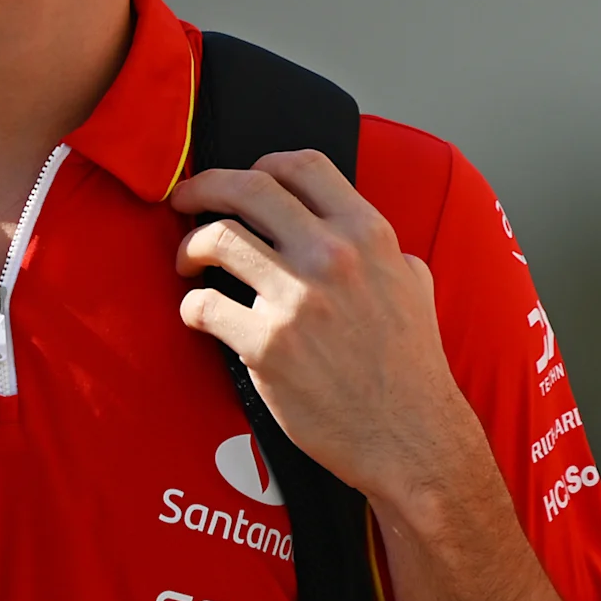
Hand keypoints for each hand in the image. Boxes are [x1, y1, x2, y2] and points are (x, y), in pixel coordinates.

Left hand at [171, 152, 492, 517]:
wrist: (410, 435)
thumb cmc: (412, 366)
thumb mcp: (414, 284)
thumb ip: (382, 251)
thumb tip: (357, 237)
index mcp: (368, 234)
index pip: (302, 165)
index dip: (261, 165)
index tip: (242, 181)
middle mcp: (332, 256)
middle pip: (248, 188)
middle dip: (205, 186)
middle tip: (186, 200)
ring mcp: (297, 300)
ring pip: (217, 239)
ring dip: (190, 245)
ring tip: (187, 261)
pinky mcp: (266, 345)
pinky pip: (205, 306)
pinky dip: (192, 307)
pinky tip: (199, 315)